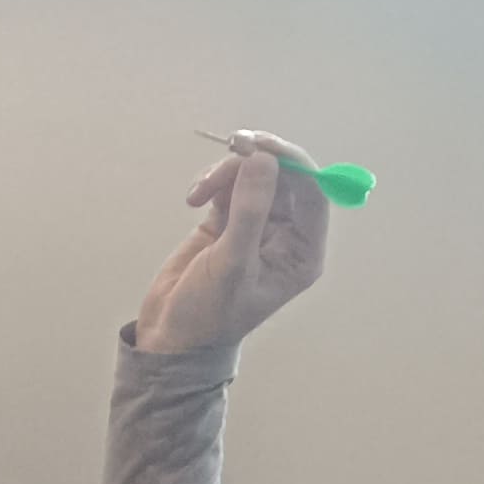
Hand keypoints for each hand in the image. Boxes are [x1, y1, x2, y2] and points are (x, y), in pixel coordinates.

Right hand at [133, 141, 334, 354]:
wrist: (169, 337)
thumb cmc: (208, 315)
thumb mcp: (231, 265)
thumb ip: (250, 212)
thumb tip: (263, 160)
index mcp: (302, 251)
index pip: (313, 193)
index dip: (293, 163)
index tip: (262, 146)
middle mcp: (285, 235)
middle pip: (284, 177)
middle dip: (256, 161)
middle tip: (232, 146)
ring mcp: (257, 225)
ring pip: (255, 175)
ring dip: (228, 172)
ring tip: (199, 192)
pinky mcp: (229, 219)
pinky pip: (230, 184)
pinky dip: (213, 182)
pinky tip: (194, 199)